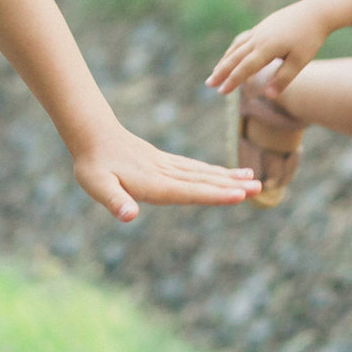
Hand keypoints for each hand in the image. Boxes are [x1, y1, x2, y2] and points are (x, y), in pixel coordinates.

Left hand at [71, 126, 260, 221]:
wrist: (92, 135)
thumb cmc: (93, 165)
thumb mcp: (97, 186)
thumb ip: (114, 201)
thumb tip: (128, 216)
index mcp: (154, 183)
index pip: (190, 191)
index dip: (214, 194)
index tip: (239, 195)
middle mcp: (165, 174)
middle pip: (203, 181)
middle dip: (231, 186)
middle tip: (258, 189)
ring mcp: (166, 166)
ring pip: (202, 173)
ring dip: (227, 177)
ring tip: (252, 180)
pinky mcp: (164, 162)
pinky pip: (194, 169)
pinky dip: (212, 172)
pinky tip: (223, 175)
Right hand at [207, 3, 331, 96]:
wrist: (317, 11)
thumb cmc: (310, 38)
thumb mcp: (300, 61)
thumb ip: (283, 78)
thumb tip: (267, 96)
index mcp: (267, 48)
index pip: (245, 68)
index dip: (232, 81)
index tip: (221, 92)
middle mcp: (259, 38)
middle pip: (235, 57)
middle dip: (221, 72)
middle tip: (209, 84)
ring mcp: (259, 31)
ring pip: (237, 47)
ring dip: (225, 60)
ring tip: (216, 72)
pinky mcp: (263, 26)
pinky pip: (243, 40)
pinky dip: (234, 50)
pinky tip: (233, 55)